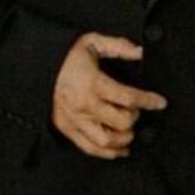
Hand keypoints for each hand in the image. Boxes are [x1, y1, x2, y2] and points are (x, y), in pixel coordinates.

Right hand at [51, 33, 166, 158]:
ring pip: (108, 140)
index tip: (160, 102)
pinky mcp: (67, 129)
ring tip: (128, 129)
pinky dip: (108, 153)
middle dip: (135, 116)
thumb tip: (141, 52)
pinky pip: (91, 148)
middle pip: (122, 121)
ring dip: (124, 137)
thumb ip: (118, 46)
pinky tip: (120, 149)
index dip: (149, 101)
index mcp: (92, 83)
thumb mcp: (91, 42)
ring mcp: (74, 120)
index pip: (129, 98)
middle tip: (135, 110)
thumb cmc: (64, 55)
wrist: (35, 66)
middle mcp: (84, 105)